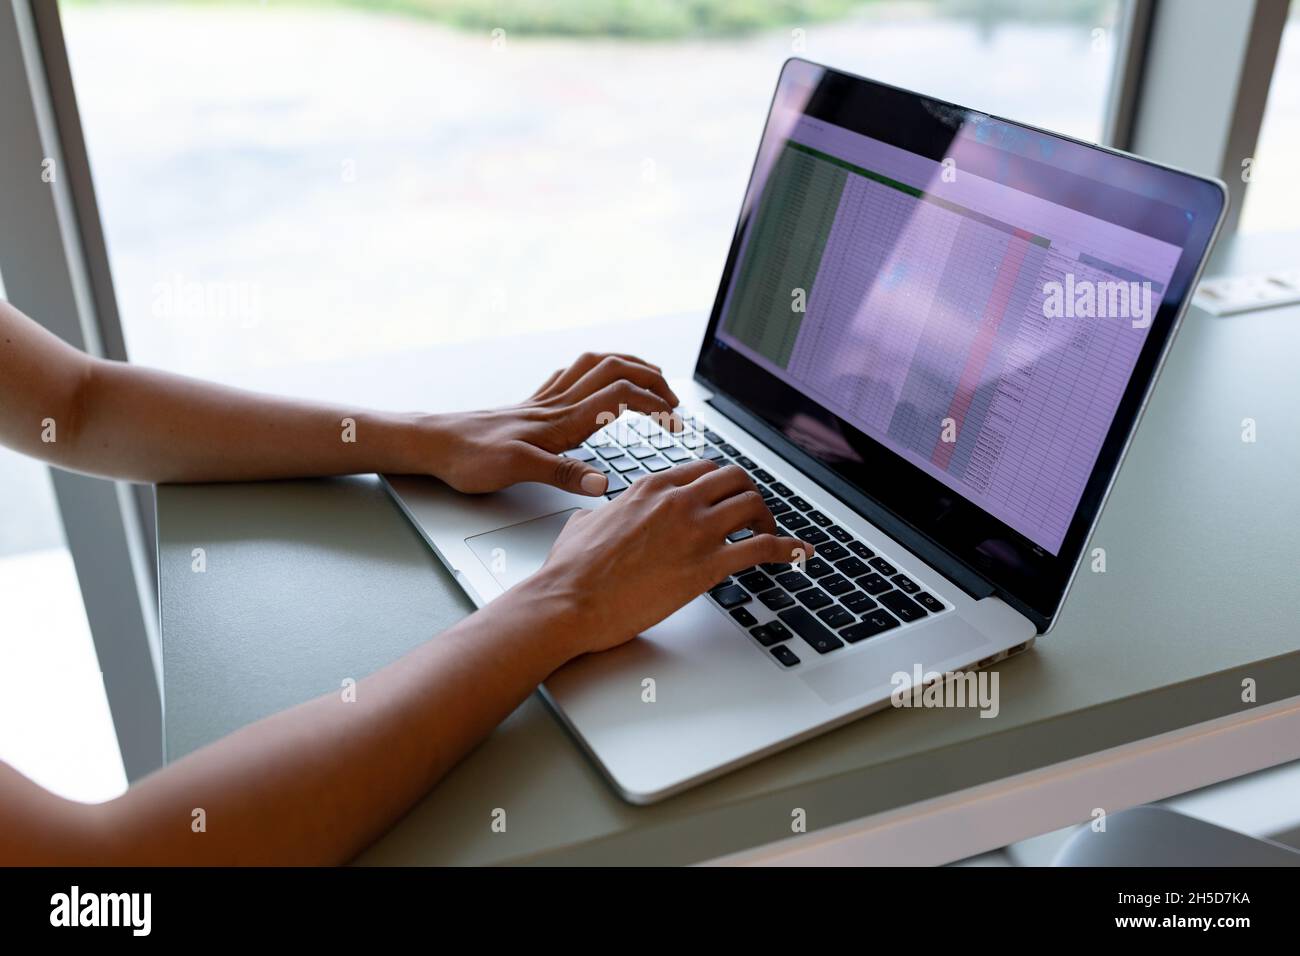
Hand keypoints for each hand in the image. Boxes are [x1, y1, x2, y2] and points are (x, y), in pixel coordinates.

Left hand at [420, 352, 680, 494]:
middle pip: (614, 369)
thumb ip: (563, 474)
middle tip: (672, 399)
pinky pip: (571, 376)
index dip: (654, 404)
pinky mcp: (531, 406)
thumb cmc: (470, 457)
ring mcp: (544, 402)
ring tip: (648, 378)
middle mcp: (557, 405)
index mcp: (562, 421)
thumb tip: (602, 484)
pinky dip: (595, 370)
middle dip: (650, 377)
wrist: (433, 444)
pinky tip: (594, 380)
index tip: (675, 422)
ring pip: (595, 366)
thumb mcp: (518, 471)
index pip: (621, 397)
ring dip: (627, 365)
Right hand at [521, 460, 815, 656]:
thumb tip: (599, 514)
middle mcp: (678, 500)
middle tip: (753, 516)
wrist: (568, 600)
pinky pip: (762, 548)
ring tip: (770, 536)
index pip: (704, 469)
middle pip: (735, 478)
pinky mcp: (706, 565)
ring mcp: (694, 530)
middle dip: (750, 495)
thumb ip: (602, 511)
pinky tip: (800, 554)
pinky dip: (788, 549)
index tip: (728, 499)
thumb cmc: (571, 569)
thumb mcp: (584, 523)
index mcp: (651, 487)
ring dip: (768, 519)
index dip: (722, 485)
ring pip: (753, 504)